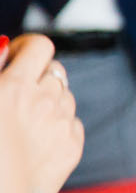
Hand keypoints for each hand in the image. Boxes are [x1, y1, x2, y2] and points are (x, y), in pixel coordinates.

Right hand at [0, 35, 82, 192]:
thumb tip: (5, 48)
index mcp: (16, 85)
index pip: (40, 46)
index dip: (27, 48)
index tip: (16, 58)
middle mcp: (46, 100)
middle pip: (54, 70)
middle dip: (37, 76)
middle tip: (17, 92)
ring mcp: (63, 123)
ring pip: (65, 96)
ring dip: (49, 101)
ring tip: (24, 120)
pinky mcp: (73, 146)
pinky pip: (73, 123)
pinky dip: (59, 126)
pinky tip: (36, 140)